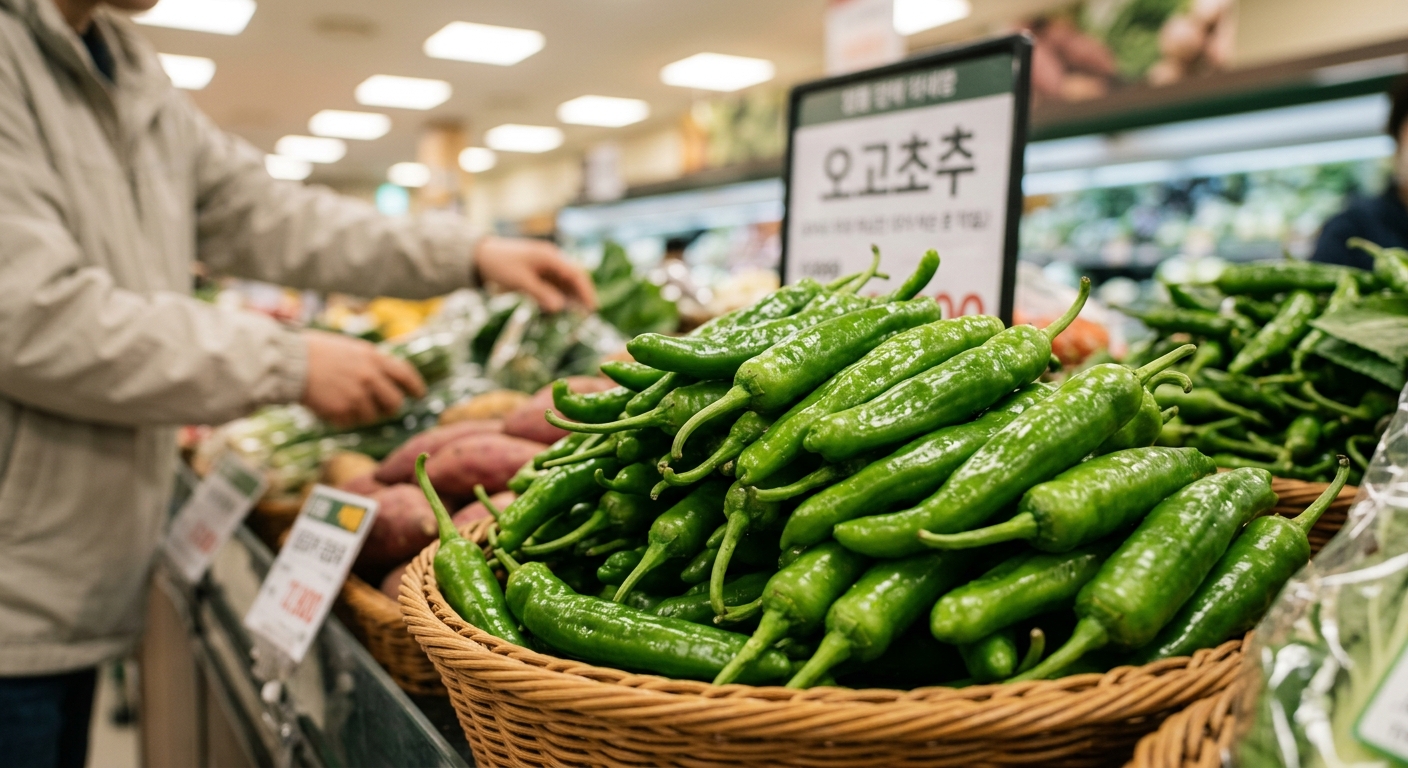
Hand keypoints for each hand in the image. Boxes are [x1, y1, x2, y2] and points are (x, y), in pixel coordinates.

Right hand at [300, 330, 425, 427]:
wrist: (290, 362)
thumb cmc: (317, 352)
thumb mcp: (352, 349)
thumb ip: (372, 363)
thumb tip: (388, 380)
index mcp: (374, 358)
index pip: (405, 375)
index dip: (415, 387)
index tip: (419, 395)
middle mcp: (370, 378)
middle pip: (395, 403)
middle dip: (390, 407)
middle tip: (383, 408)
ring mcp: (357, 396)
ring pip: (373, 416)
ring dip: (363, 413)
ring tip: (345, 401)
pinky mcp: (342, 411)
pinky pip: (351, 422)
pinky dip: (344, 418)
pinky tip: (330, 405)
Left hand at [473, 236, 596, 312]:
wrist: (479, 255)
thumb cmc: (500, 264)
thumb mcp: (520, 280)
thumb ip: (540, 293)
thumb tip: (559, 307)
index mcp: (550, 257)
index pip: (576, 273)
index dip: (586, 291)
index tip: (593, 308)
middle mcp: (551, 261)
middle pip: (573, 279)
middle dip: (581, 297)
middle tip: (586, 318)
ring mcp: (545, 268)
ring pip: (564, 285)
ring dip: (570, 300)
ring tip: (575, 319)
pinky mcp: (537, 275)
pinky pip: (553, 288)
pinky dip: (557, 299)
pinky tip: (558, 312)